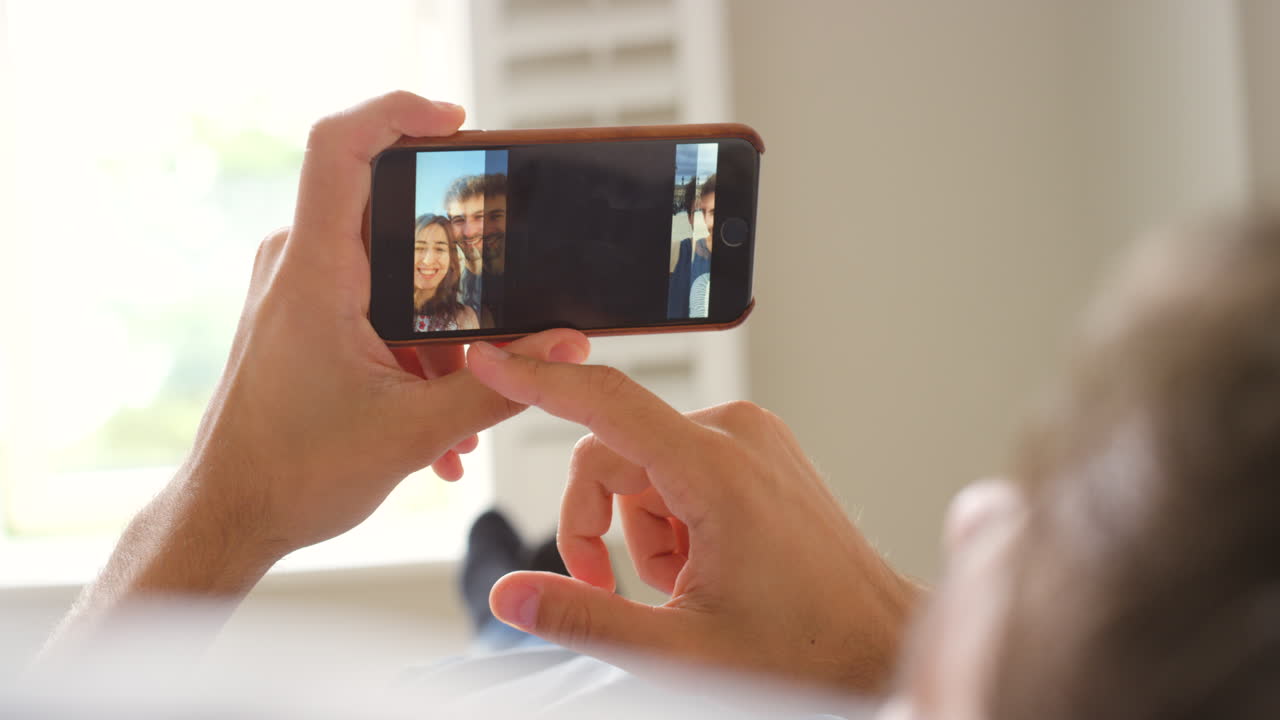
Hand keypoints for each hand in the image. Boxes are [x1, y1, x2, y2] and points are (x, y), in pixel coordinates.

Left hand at [188, 91, 590, 557]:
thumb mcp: (415, 432)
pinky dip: (414, 349)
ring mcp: (298, 290)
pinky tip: (437, 415)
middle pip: (388, 210)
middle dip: (455, 261)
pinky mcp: (303, 315)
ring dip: (439, 330)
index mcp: (315, 275)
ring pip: (390, 270)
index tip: (457, 122)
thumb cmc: (292, 475)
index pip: (341, 148)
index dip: (399, 113)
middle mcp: (297, 267)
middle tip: (498, 296)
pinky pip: (375, 306)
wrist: (231, 514)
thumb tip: (565, 348)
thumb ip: (500, 385)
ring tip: (462, 399)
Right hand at [466, 343, 920, 694]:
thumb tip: (509, 596)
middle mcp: (735, 434)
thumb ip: (585, 617)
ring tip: (683, 584)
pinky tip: (702, 563)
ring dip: (640, 528)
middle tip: (615, 591)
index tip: (488, 361)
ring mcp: (750, 437)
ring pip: (642, 463)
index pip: (606, 404)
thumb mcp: (681, 649)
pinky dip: (670, 514)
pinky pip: (678, 463)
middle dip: (598, 524)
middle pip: (613, 450)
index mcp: (716, 471)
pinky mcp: (757, 448)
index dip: (536, 381)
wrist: (876, 642)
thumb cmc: (802, 647)